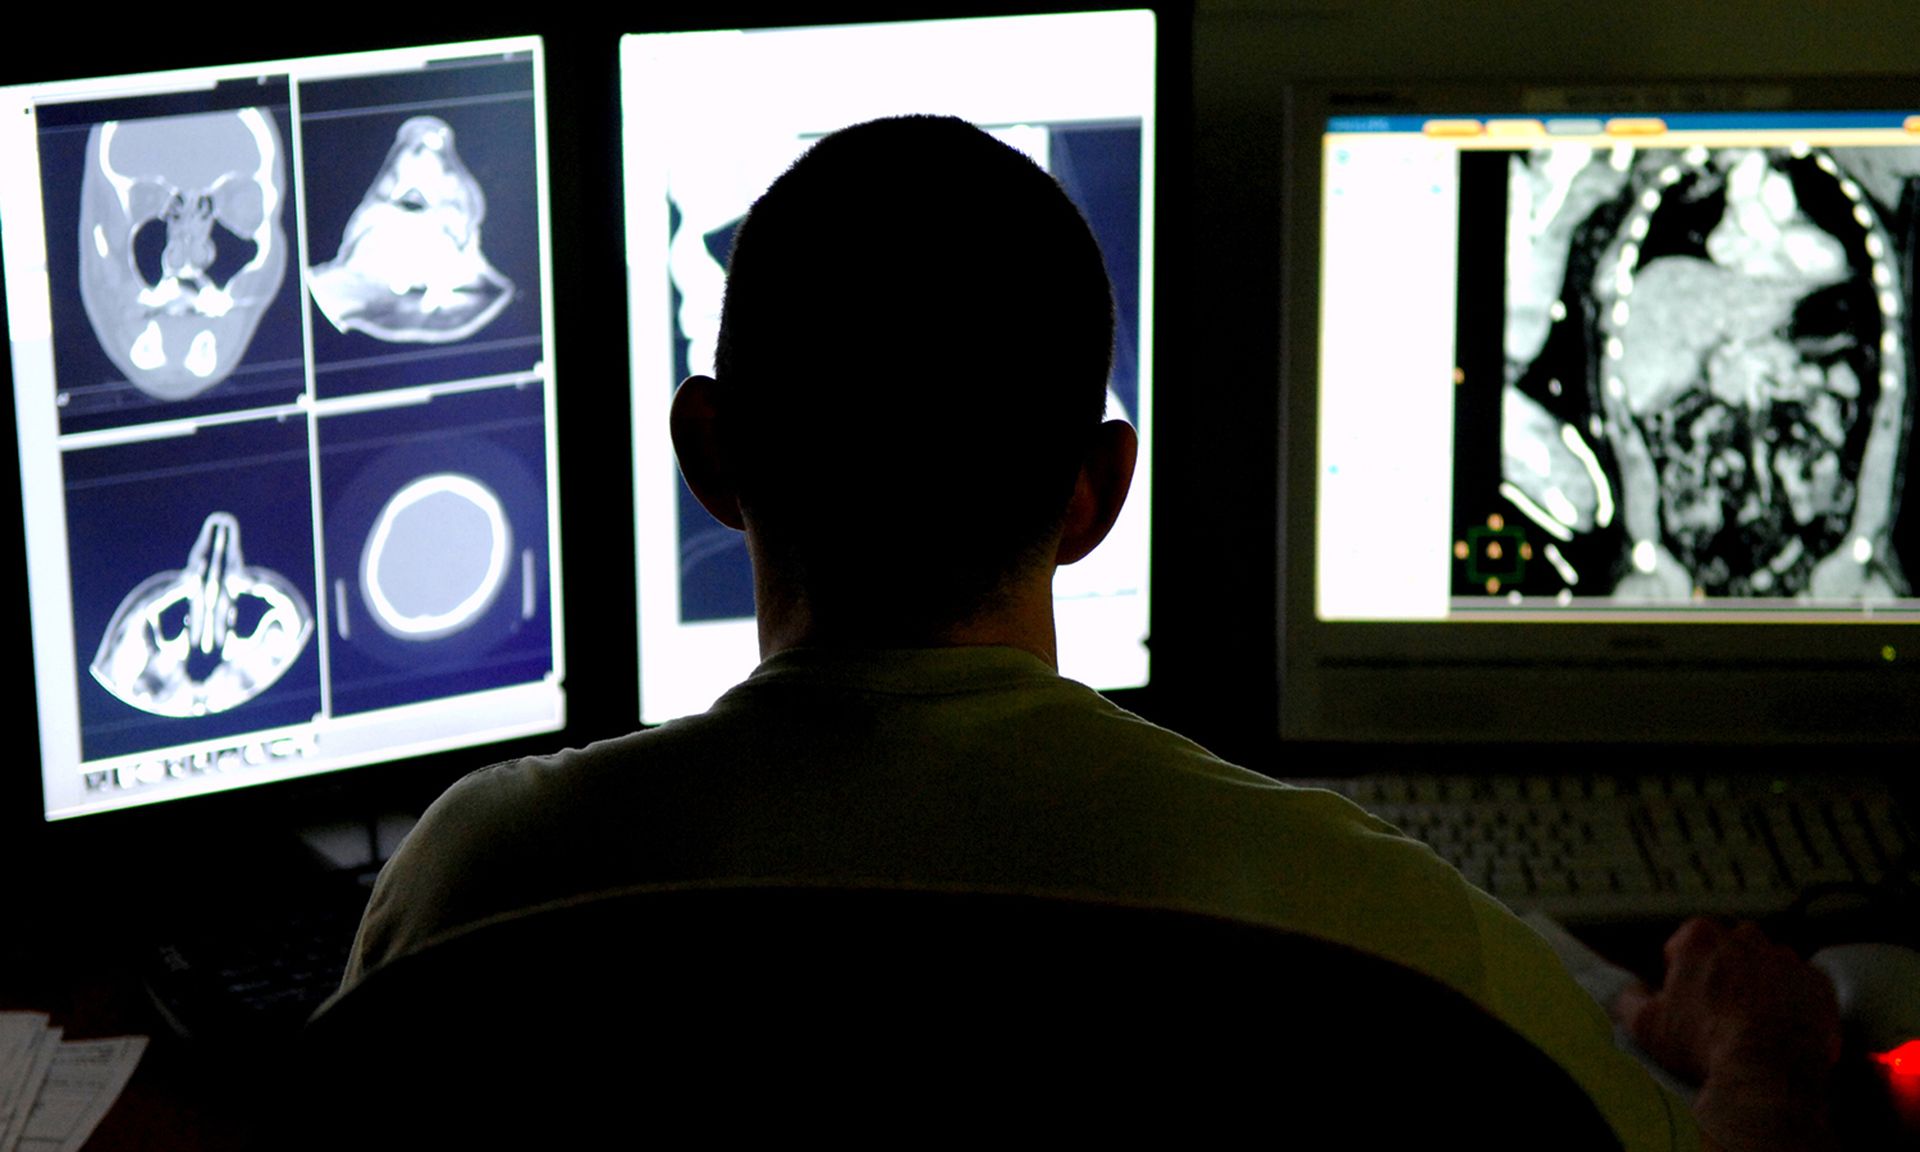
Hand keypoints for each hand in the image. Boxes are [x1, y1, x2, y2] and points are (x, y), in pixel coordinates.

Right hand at [1614, 918, 1840, 1151]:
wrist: (1766, 1073)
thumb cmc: (1705, 1045)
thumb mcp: (1646, 1026)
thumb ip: (1630, 998)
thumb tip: (1632, 991)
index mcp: (1700, 937)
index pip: (1687, 938)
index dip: (1683, 966)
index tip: (1686, 992)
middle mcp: (1745, 938)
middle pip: (1731, 946)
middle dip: (1725, 969)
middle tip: (1719, 1006)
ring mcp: (1786, 958)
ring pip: (1769, 963)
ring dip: (1761, 983)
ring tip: (1753, 1020)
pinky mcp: (1818, 983)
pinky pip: (1803, 985)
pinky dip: (1794, 1000)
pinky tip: (1780, 1025)